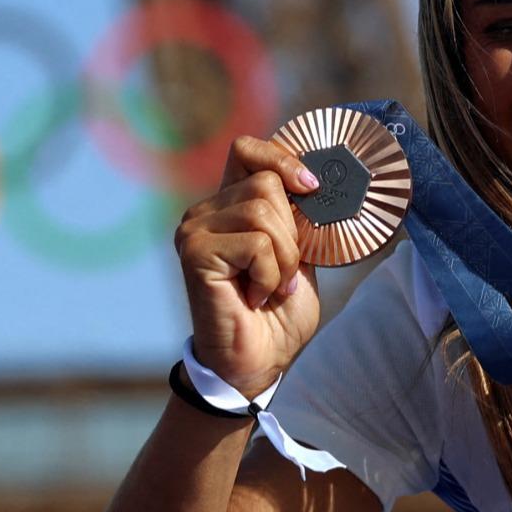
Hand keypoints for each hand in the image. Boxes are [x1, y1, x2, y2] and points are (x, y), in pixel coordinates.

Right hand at [174, 136, 327, 398]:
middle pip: (265, 183)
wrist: (257, 362)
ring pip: (262, 212)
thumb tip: (317, 183)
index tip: (312, 188)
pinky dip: (271, 274)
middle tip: (286, 272)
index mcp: (228, 204)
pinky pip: (255, 244)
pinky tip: (256, 297)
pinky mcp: (194, 254)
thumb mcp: (299, 254)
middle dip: (293, 231)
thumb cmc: (278, 312)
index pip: (248, 149)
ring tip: (273, 287)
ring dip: (284, 258)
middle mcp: (205, 211)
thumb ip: (298, 217)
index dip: (283, 160)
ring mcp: (194, 231)